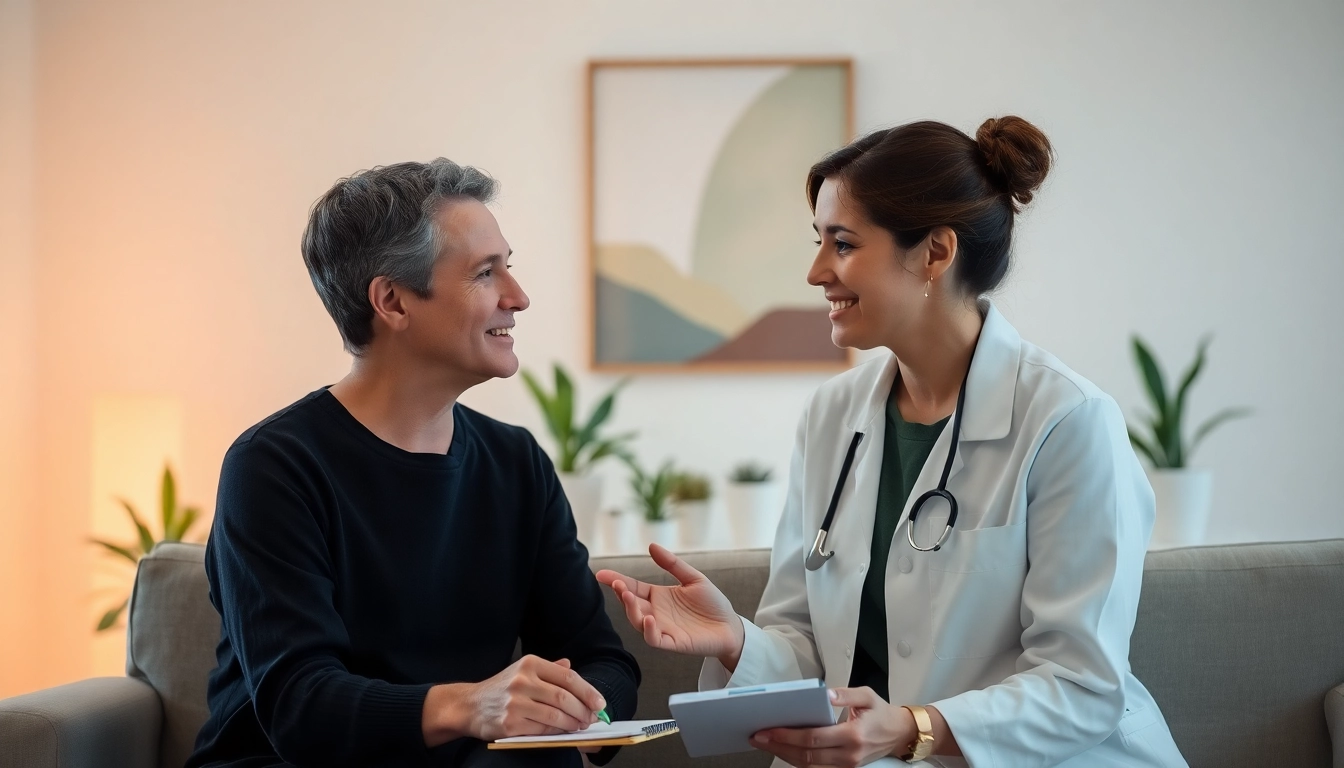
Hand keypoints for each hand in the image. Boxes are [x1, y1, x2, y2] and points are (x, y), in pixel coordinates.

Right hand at [425, 656, 606, 743]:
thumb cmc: (501, 688)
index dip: (588, 692)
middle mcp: (522, 681)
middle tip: (592, 718)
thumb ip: (549, 669)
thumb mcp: (523, 671)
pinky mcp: (509, 724)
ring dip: (573, 723)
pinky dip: (556, 733)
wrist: (469, 705)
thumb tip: (572, 668)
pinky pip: (541, 730)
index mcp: (530, 664)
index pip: (568, 678)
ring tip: (580, 726)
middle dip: (583, 710)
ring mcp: (514, 703)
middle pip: (564, 698)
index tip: (599, 703)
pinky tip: (562, 732)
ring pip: (555, 716)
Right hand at [595, 543, 744, 666]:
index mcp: (657, 596)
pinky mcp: (673, 643)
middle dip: (621, 595)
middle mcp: (656, 613)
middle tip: (617, 584)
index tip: (601, 573)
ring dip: (631, 611)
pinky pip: (655, 639)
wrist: (731, 626)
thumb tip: (651, 545)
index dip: (616, 581)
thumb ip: (672, 564)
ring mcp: (663, 628)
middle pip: (631, 604)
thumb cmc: (712, 603)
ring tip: (629, 597)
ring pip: (638, 622)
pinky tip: (649, 619)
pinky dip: (648, 631)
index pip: (632, 587)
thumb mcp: (692, 578)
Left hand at [750, 687, 913, 767]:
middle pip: (806, 756)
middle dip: (779, 747)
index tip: (768, 730)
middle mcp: (849, 755)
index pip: (813, 738)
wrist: (900, 734)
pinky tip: (783, 750)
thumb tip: (825, 694)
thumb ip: (845, 694)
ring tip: (766, 743)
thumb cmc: (882, 713)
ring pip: (808, 766)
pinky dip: (797, 761)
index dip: (788, 736)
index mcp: (853, 736)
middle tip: (758, 737)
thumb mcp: (867, 695)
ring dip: (785, 755)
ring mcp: (847, 766)